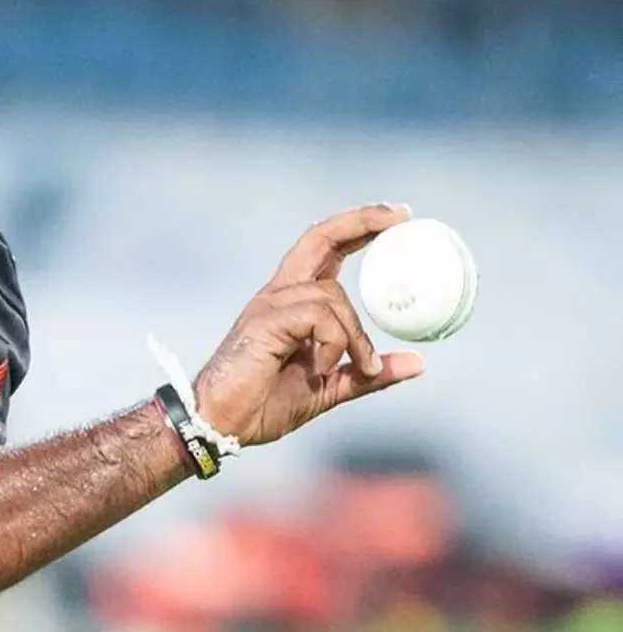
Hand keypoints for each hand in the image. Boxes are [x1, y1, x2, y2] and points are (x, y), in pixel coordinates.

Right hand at [192, 203, 426, 445]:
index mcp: (290, 302)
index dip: (359, 229)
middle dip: (361, 221)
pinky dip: (334, 345)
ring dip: (356, 336)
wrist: (220, 422)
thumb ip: (367, 373)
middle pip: (320, 238)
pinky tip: (320, 371)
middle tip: (402, 215)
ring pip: (332, 295)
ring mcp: (269, 305)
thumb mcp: (330, 388)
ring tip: (360, 368)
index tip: (397, 218)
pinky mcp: (265, 321)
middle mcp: (278, 293)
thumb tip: (418, 362)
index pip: (324, 249)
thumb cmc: (262, 404)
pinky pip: (319, 318)